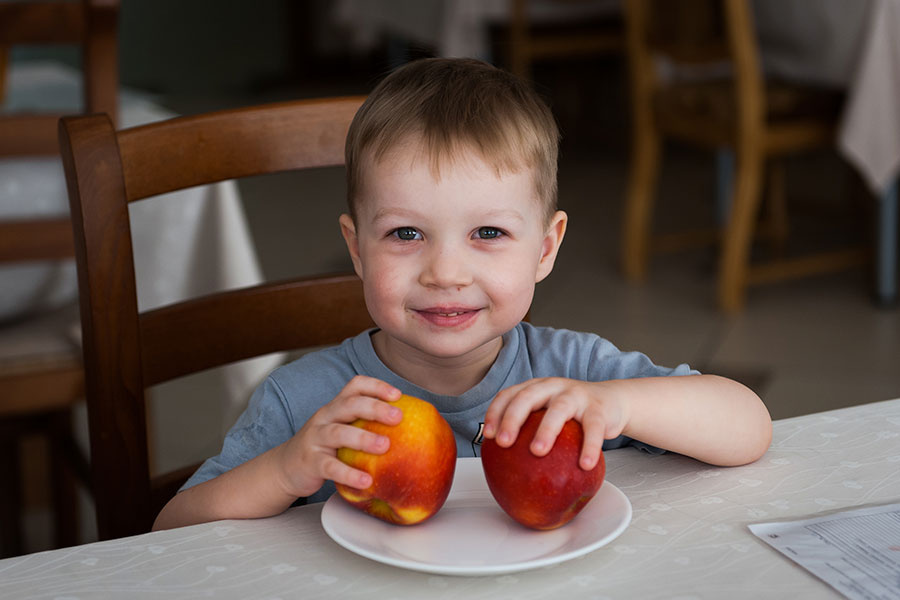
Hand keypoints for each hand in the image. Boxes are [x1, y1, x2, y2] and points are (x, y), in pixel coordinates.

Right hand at [275, 376, 402, 497]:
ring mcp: (315, 439)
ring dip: (363, 438)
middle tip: (398, 417)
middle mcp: (325, 417)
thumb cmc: (324, 448)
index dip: (376, 386)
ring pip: (338, 433)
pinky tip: (366, 481)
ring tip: (385, 446)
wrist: (286, 467)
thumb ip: (364, 425)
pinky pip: (330, 467)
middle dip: (375, 408)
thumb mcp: (341, 429)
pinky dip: (349, 473)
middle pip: (349, 405)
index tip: (397, 395)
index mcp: (336, 407)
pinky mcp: (311, 462)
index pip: (355, 386)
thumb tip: (408, 429)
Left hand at [483, 378, 628, 469]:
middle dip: (512, 418)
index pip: (509, 394)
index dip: (495, 412)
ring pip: (559, 409)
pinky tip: (584, 465)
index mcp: (536, 388)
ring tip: (537, 451)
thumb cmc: (572, 414)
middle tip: (503, 442)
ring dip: (547, 430)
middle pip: (528, 397)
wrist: (612, 402)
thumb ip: (529, 428)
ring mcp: (576, 395)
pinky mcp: (599, 409)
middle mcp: (553, 387)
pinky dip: (590, 446)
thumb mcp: (548, 414)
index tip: (488, 435)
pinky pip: (593, 428)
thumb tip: (502, 463)